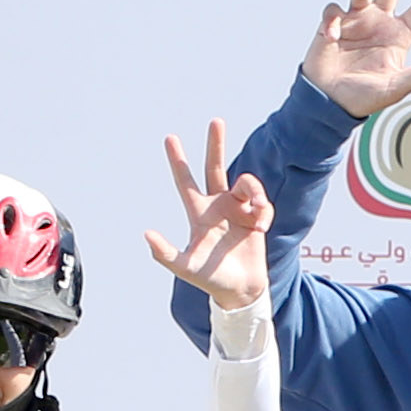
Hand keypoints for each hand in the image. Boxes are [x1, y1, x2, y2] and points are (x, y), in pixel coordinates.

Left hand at [144, 122, 271, 317]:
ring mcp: (239, 210)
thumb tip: (146, 233)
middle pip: (215, 168)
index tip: (170, 138)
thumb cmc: (211, 279)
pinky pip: (263, 202)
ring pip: (246, 184)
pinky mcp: (257, 217)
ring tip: (258, 210)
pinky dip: (264, 210)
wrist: (242, 290)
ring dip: (253, 191)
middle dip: (215, 144)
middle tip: (216, 121)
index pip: (185, 181)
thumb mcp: (185, 268)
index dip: (177, 160)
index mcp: (199, 213)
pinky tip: (261, 226)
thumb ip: (165, 253)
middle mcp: (218, 206)